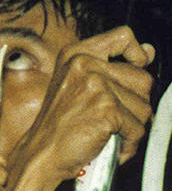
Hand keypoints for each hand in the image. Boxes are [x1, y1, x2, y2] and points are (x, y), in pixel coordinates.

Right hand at [10, 27, 155, 185]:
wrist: (42, 153)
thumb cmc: (60, 125)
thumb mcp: (80, 85)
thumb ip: (115, 66)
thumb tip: (149, 51)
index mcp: (76, 54)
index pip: (123, 36)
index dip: (137, 55)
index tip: (134, 69)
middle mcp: (84, 64)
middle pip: (143, 78)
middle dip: (135, 104)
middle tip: (110, 117)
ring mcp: (95, 85)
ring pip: (144, 107)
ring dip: (132, 126)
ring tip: (107, 132)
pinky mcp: (106, 109)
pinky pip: (138, 128)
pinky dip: (128, 143)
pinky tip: (109, 144)